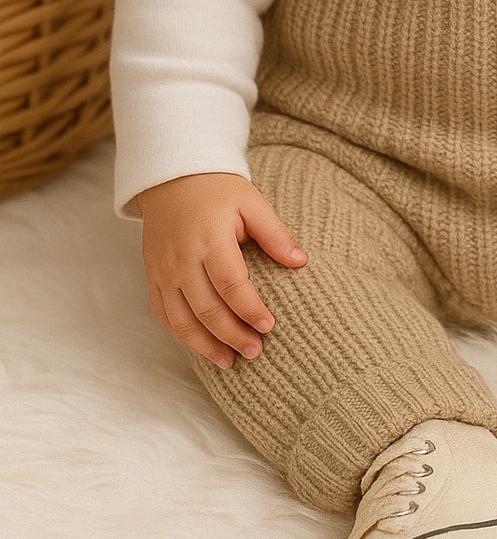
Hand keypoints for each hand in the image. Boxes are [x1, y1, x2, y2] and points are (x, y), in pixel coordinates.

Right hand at [137, 173, 306, 368]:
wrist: (173, 177)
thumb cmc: (218, 190)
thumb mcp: (252, 203)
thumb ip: (275, 234)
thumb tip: (301, 262)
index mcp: (210, 239)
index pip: (232, 285)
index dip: (251, 310)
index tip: (270, 326)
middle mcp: (182, 259)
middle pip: (207, 309)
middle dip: (232, 336)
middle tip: (256, 351)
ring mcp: (162, 270)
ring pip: (182, 320)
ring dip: (205, 346)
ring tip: (230, 362)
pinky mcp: (152, 276)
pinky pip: (164, 315)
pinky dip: (182, 336)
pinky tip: (203, 347)